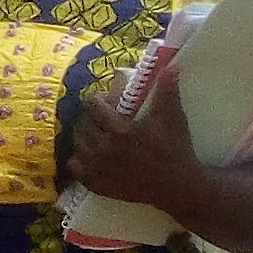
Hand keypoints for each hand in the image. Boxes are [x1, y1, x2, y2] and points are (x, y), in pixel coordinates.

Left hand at [66, 60, 201, 214]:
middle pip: (83, 124)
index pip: (93, 106)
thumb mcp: (172, 118)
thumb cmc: (175, 149)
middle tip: (103, 118)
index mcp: (120, 131)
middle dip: (91, 117)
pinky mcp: (97, 185)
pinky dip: (79, 160)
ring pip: (77, 144)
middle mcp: (104, 149)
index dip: (98, 100)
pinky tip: (91, 155)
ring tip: (97, 134)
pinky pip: (74, 167)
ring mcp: (98, 169)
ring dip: (84, 136)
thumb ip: (167, 91)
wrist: (177, 186)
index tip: (106, 101)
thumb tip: (170, 66)